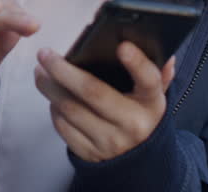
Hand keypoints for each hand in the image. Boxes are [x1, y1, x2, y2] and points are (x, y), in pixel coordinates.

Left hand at [34, 42, 175, 161]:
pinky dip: (54, 109)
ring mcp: (110, 141)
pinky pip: (64, 128)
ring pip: (70, 109)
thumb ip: (157, 74)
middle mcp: (132, 123)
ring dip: (49, 88)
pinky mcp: (90, 153)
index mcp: (150, 103)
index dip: (136, 62)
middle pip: (92, 92)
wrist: (137, 161)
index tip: (122, 45)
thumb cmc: (140, 116)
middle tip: (45, 54)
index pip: (148, 80)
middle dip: (63, 70)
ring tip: (40, 71)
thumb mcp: (153, 96)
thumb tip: (167, 55)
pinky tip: (51, 96)